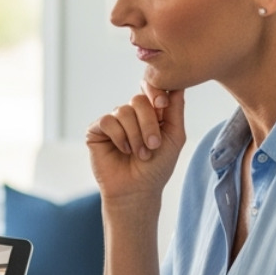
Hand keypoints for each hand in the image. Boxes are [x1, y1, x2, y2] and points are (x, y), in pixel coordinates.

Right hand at [86, 80, 186, 202]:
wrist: (137, 190)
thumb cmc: (157, 167)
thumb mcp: (174, 137)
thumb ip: (176, 109)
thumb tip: (179, 84)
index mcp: (150, 113)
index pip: (150, 90)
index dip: (155, 92)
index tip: (162, 104)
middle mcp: (130, 114)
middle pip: (138, 100)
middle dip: (148, 123)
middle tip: (154, 145)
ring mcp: (113, 121)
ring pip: (122, 111)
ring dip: (135, 135)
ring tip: (140, 154)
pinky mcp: (97, 130)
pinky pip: (107, 121)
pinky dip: (119, 137)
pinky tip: (123, 150)